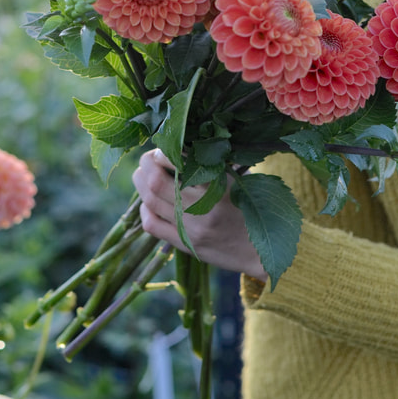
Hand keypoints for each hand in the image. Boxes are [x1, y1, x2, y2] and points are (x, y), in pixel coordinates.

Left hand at [131, 149, 266, 282]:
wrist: (257, 252)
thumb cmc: (249, 211)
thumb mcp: (238, 184)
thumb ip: (213, 167)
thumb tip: (182, 146)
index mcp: (219, 189)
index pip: (181, 165)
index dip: (165, 153)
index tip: (164, 147)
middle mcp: (202, 208)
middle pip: (157, 181)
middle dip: (147, 164)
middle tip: (149, 157)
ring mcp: (190, 229)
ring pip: (150, 200)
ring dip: (140, 182)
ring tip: (143, 173)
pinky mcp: (183, 244)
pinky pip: (152, 225)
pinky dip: (143, 209)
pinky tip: (147, 202)